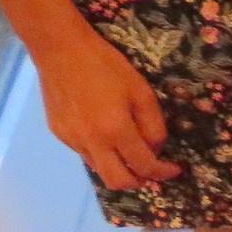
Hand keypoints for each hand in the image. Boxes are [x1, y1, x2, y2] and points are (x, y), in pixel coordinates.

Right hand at [36, 29, 177, 187]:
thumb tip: (155, 149)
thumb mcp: (142, 93)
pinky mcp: (58, 133)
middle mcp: (91, 141)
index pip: (144, 166)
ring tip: (128, 150)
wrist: (61, 50)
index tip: (174, 169)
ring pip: (99, 169)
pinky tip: (104, 134)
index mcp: (115, 130)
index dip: (163, 172)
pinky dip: (100, 153)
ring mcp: (70, 139)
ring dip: (118, 166)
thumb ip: (153, 126)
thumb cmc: (106, 66)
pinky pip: (84, 154)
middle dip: (139, 180)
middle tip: (151, 170)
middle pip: (118, 182)